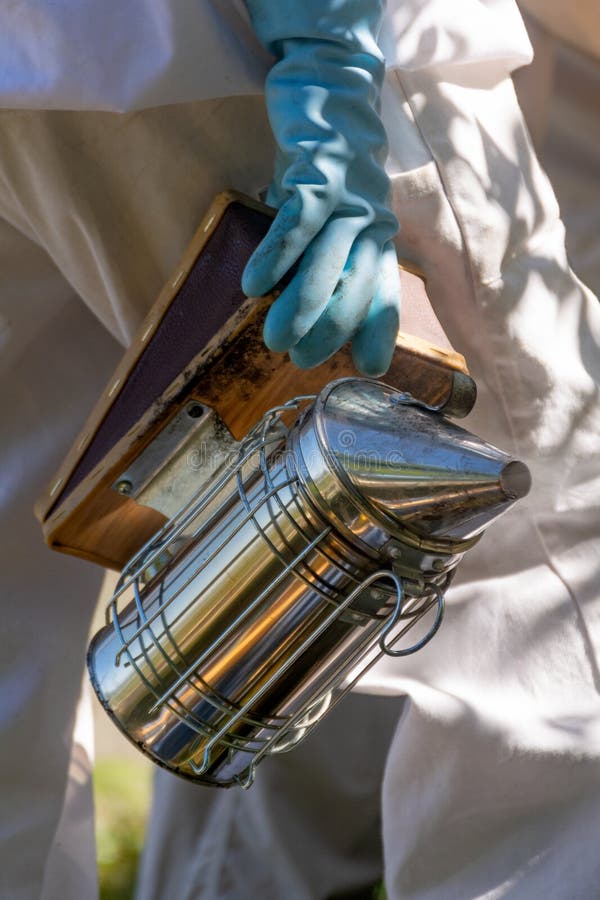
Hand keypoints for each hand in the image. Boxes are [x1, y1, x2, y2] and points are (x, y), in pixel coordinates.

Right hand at [243, 0, 400, 376]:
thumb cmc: (327, 161)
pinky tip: (254, 286)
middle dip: (329, 332)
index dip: (379, 332)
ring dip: (302, 308)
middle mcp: (371, 221)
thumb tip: (299, 301)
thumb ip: (327, 251)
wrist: (332, 85)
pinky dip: (276, 256)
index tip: (372, 370)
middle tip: (300, 359)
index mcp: (377, 235)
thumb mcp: (337, 211)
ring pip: (328, 265)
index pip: (384, 293)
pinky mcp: (319, 172)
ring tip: (276, 341)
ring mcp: (348, 198)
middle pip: (355, 289)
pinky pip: (299, 222)